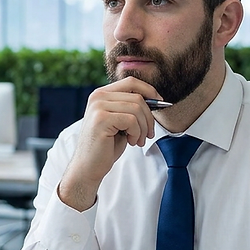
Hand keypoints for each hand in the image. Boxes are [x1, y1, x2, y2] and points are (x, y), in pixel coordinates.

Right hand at [58, 78, 161, 210]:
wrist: (88, 167)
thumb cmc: (106, 146)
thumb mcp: (121, 122)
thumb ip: (131, 107)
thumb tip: (156, 99)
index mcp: (101, 94)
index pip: (131, 82)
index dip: (149, 91)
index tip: (160, 103)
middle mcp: (98, 97)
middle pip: (137, 97)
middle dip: (148, 118)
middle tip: (147, 134)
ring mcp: (98, 107)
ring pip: (137, 109)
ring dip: (143, 128)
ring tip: (138, 140)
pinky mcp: (101, 119)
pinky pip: (132, 120)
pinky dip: (136, 133)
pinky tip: (131, 141)